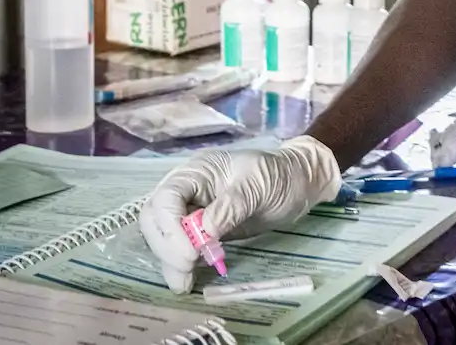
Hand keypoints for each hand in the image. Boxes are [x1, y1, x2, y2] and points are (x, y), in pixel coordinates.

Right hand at [137, 136, 341, 292]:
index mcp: (198, 171)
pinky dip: (179, 265)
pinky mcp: (201, 231)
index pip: (166, 198)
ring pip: (163, 237)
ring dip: (169, 261)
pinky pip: (180, 248)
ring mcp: (192, 211)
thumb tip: (203, 231)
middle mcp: (188, 190)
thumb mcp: (260, 185)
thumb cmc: (280, 176)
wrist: (299, 183)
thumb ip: (231, 206)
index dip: (170, 227)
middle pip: (156, 219)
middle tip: (188, 269)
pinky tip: (188, 281)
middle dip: (166, 247)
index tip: (190, 253)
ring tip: (185, 284)